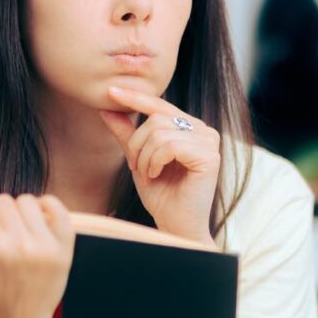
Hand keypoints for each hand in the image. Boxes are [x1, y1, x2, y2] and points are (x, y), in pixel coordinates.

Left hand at [98, 86, 220, 245]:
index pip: (159, 105)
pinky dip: (155, 162)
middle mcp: (203, 130)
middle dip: (137, 145)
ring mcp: (209, 142)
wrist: (175, 225)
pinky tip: (157, 176)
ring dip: (144, 157)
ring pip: (160, 133)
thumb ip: (127, 134)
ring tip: (148, 174)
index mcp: (190, 127)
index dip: (135, 98)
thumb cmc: (161, 195)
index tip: (110, 92)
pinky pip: (170, 146)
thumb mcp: (138, 159)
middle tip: (136, 168)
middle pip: (156, 119)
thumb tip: (107, 108)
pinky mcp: (210, 156)